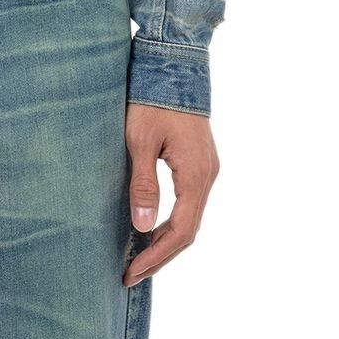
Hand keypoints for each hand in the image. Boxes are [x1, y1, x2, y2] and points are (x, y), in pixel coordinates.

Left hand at [122, 103, 218, 286]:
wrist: (175, 64)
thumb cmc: (152, 100)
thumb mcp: (140, 141)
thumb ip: (143, 185)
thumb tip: (142, 228)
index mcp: (195, 175)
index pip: (179, 232)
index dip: (156, 257)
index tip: (131, 273)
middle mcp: (208, 176)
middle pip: (188, 231)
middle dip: (160, 256)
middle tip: (131, 274)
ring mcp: (207, 169)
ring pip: (190, 218)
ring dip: (166, 240)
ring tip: (138, 258)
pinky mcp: (200, 161)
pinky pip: (189, 202)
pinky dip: (171, 221)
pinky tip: (151, 227)